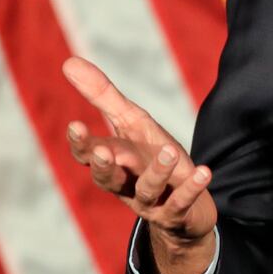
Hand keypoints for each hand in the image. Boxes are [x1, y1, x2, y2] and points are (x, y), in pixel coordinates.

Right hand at [63, 57, 216, 273]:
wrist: (183, 206)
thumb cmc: (150, 157)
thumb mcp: (131, 123)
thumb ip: (102, 96)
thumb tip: (68, 61)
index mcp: (111, 162)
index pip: (88, 155)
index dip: (80, 143)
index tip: (75, 125)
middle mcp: (125, 184)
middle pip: (108, 177)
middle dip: (104, 164)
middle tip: (103, 150)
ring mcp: (150, 201)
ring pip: (147, 190)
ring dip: (157, 172)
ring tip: (170, 151)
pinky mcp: (177, 212)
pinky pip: (181, 202)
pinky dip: (191, 188)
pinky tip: (204, 172)